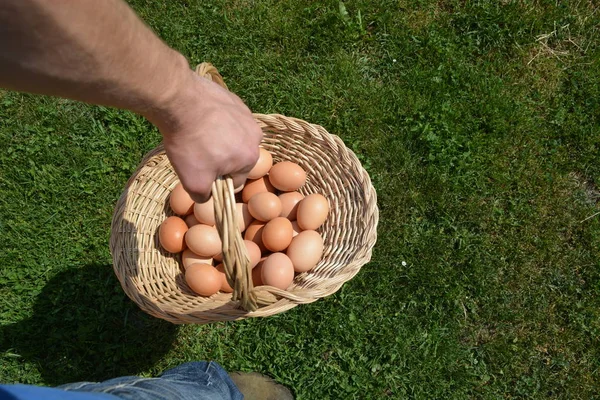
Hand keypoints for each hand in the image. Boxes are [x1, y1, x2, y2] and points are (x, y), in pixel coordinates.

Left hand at [150, 71, 262, 202]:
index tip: (202, 173)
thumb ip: (203, 196)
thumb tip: (206, 196)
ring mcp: (246, 115)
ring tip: (198, 135)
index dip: (218, 181)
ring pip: (233, 136)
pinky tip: (200, 119)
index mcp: (251, 157)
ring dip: (220, 139)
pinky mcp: (234, 99)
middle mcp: (255, 135)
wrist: (179, 100)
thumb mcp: (193, 181)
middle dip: (221, 158)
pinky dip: (217, 121)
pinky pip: (228, 118)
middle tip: (198, 153)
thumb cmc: (190, 143)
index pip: (237, 180)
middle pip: (237, 157)